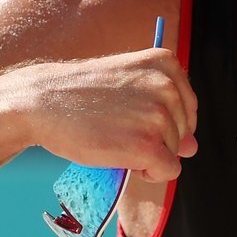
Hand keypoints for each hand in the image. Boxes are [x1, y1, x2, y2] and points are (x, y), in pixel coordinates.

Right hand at [22, 46, 199, 182]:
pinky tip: (123, 158)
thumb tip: (194, 148)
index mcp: (166, 63)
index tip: (133, 117)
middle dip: (156, 139)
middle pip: (183, 130)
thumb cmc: (81, 94)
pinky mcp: (148, 145)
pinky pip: (168, 171)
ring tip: (114, 139)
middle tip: (118, 128)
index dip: (164, 121)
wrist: (42, 102)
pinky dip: (149, 173)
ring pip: (174, 152)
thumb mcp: (127, 86)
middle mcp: (168, 86)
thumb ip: (165, 111)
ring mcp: (159, 115)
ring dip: (148, 155)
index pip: (187, 106)